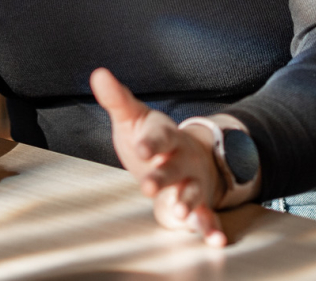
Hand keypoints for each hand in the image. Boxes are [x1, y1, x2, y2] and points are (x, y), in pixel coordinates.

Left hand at [91, 67, 226, 246]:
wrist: (190, 157)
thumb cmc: (153, 140)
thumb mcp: (133, 118)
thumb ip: (116, 100)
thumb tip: (98, 74)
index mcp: (164, 138)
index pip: (158, 137)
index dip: (150, 143)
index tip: (141, 148)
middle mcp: (181, 160)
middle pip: (172, 168)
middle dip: (162, 177)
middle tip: (148, 186)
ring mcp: (191, 182)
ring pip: (191, 193)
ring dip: (187, 202)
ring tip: (180, 211)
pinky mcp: (198, 206)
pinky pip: (207, 217)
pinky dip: (212, 229)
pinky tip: (216, 241)